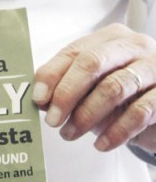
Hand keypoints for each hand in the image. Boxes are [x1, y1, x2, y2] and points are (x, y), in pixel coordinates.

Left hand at [32, 24, 155, 153]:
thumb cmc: (126, 95)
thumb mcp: (95, 86)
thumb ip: (69, 85)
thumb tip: (41, 98)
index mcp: (111, 38)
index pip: (74, 52)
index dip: (52, 75)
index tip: (38, 99)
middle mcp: (134, 46)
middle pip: (92, 62)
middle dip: (67, 93)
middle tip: (53, 120)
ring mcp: (155, 67)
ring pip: (114, 87)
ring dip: (87, 115)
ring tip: (70, 133)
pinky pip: (139, 112)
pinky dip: (116, 131)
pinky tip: (101, 144)